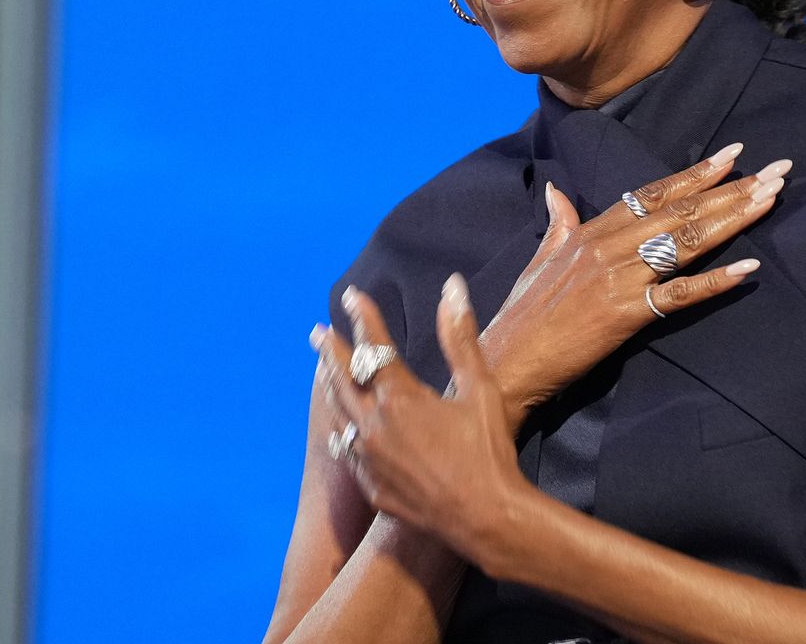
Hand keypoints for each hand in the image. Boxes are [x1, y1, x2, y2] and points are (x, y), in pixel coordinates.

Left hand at [316, 275, 530, 562]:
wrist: (485, 518)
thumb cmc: (488, 451)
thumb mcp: (480, 389)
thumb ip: (460, 337)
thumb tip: (452, 288)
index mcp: (401, 398)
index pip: (374, 345)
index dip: (362, 317)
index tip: (352, 296)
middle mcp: (374, 425)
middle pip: (342, 377)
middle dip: (330, 350)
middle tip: (317, 331)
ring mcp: (368, 459)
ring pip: (339, 414)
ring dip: (330, 387)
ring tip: (323, 371)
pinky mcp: (371, 486)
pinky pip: (346, 451)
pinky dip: (341, 432)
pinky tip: (340, 429)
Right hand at [481, 143, 790, 430]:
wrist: (507, 361)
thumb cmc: (524, 315)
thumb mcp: (540, 259)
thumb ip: (557, 223)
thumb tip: (557, 193)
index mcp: (590, 231)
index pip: (652, 193)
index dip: (695, 173)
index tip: (734, 154)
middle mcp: (608, 246)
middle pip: (680, 210)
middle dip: (731, 188)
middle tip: (777, 170)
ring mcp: (618, 278)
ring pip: (685, 241)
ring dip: (733, 218)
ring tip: (770, 199)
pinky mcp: (625, 314)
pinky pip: (679, 295)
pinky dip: (715, 282)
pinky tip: (749, 268)